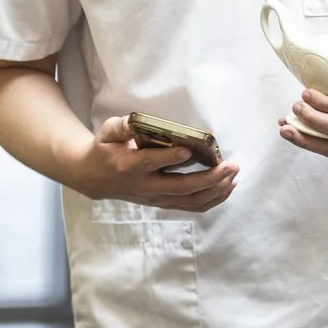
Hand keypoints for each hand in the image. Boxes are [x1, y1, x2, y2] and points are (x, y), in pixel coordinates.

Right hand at [69, 115, 238, 211]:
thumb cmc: (104, 149)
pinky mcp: (162, 203)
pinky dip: (212, 200)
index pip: (151, 163)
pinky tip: (226, 188)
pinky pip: (190, 207)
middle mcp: (144, 186)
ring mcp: (155, 198)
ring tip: (233, 177)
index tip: (188, 150)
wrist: (94, 178)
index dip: (169, 158)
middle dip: (208, 178)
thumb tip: (136, 120)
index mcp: (128, 165)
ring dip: (215, 191)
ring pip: (189, 201)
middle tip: (230, 166)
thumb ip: (121, 126)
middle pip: (180, 188)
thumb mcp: (106, 132)